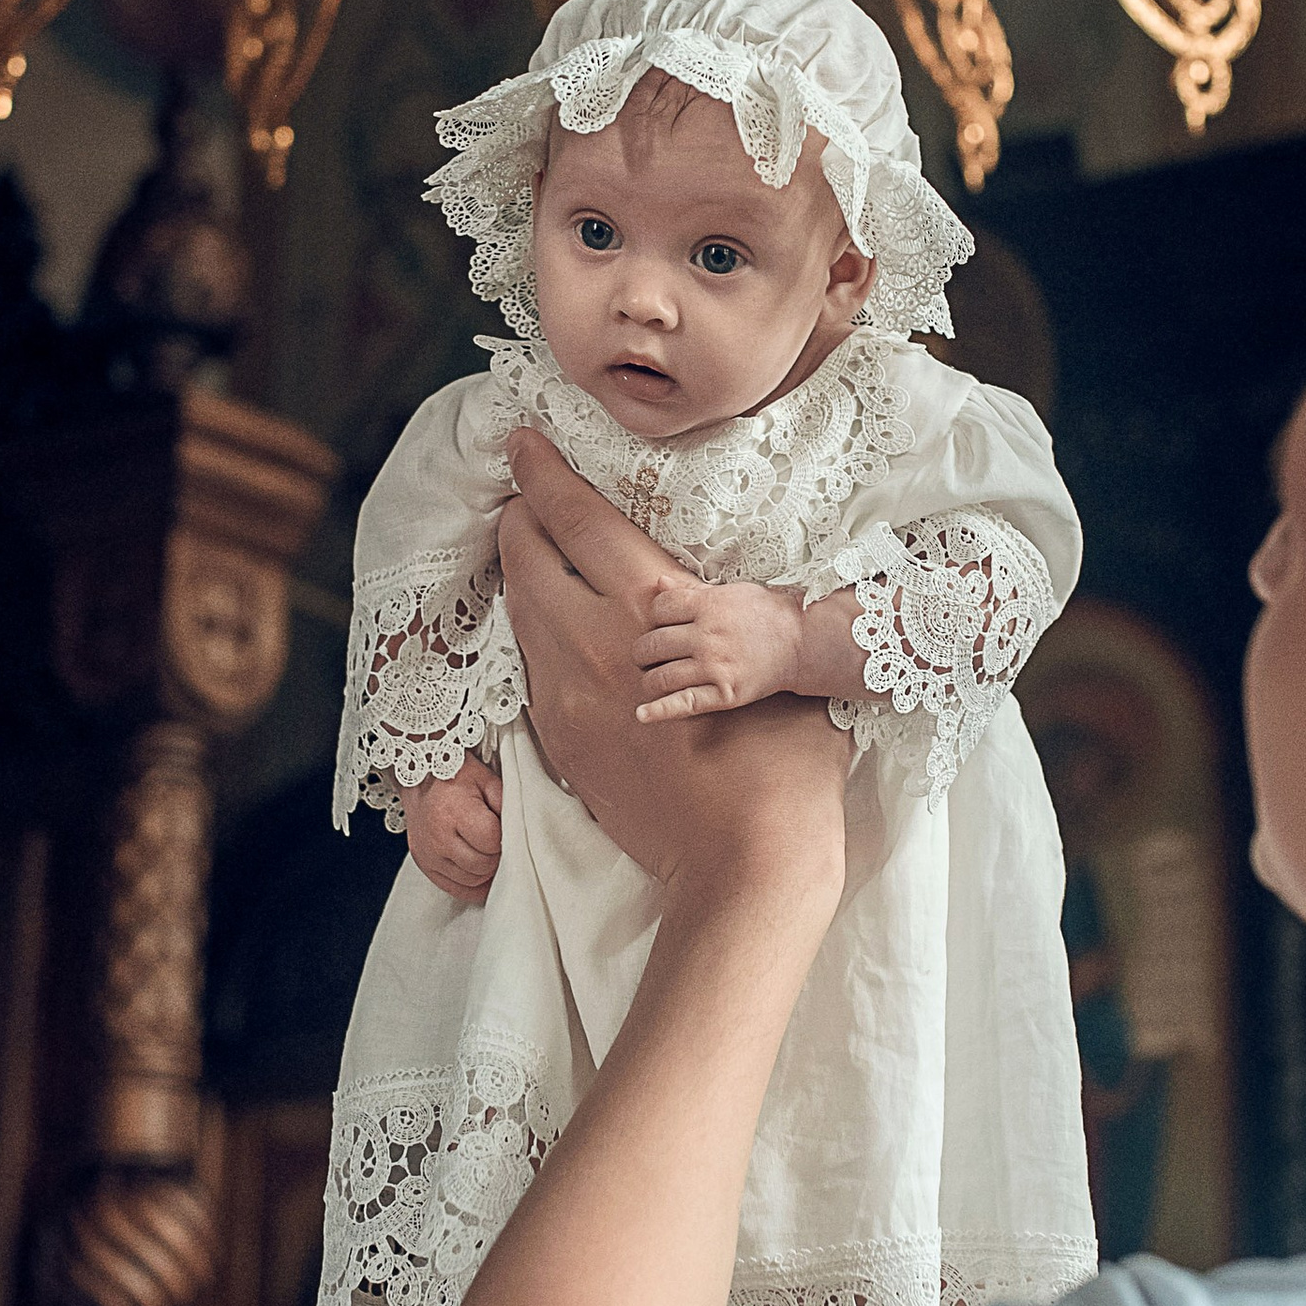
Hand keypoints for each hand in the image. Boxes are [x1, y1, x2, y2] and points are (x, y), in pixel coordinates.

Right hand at [404, 753, 502, 900]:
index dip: (503, 838)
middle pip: (482, 865)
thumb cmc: (455, 777)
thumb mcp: (486, 780)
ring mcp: (429, 855)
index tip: (502, 829)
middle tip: (496, 842)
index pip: (491, 842)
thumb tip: (520, 830)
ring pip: (472, 880)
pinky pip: (455, 888)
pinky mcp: (425, 865)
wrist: (419, 778)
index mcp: (455, 811)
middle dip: (495, 855)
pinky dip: (472, 883)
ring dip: (485, 870)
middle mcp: (438, 837)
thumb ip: (506, 804)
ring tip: (484, 850)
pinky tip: (478, 870)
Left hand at [499, 425, 846, 915]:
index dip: (542, 473)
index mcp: (648, 609)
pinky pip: (531, 665)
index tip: (522, 442)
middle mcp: (590, 645)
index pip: (576, 519)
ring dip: (525, 575)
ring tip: (543, 555)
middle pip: (525, 556)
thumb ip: (736, 605)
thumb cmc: (784, 759)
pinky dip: (536, 632)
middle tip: (532, 498)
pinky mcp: (562, 740)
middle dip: (522, 518)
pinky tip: (558, 629)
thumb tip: (734, 574)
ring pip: (520, 612)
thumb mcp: (775, 658)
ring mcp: (567, 697)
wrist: (744, 864)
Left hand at [634, 577, 805, 722]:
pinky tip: (642, 714)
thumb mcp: (729, 592)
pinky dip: (658, 711)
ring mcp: (715, 667)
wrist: (802, 642)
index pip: (658, 610)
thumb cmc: (765, 614)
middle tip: (648, 657)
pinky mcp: (724, 693)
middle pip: (652, 645)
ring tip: (654, 679)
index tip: (663, 625)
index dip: (655, 617)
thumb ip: (691, 591)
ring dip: (649, 680)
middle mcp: (707, 636)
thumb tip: (657, 584)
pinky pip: (683, 703)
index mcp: (708, 606)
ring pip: (660, 677)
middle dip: (643, 652)